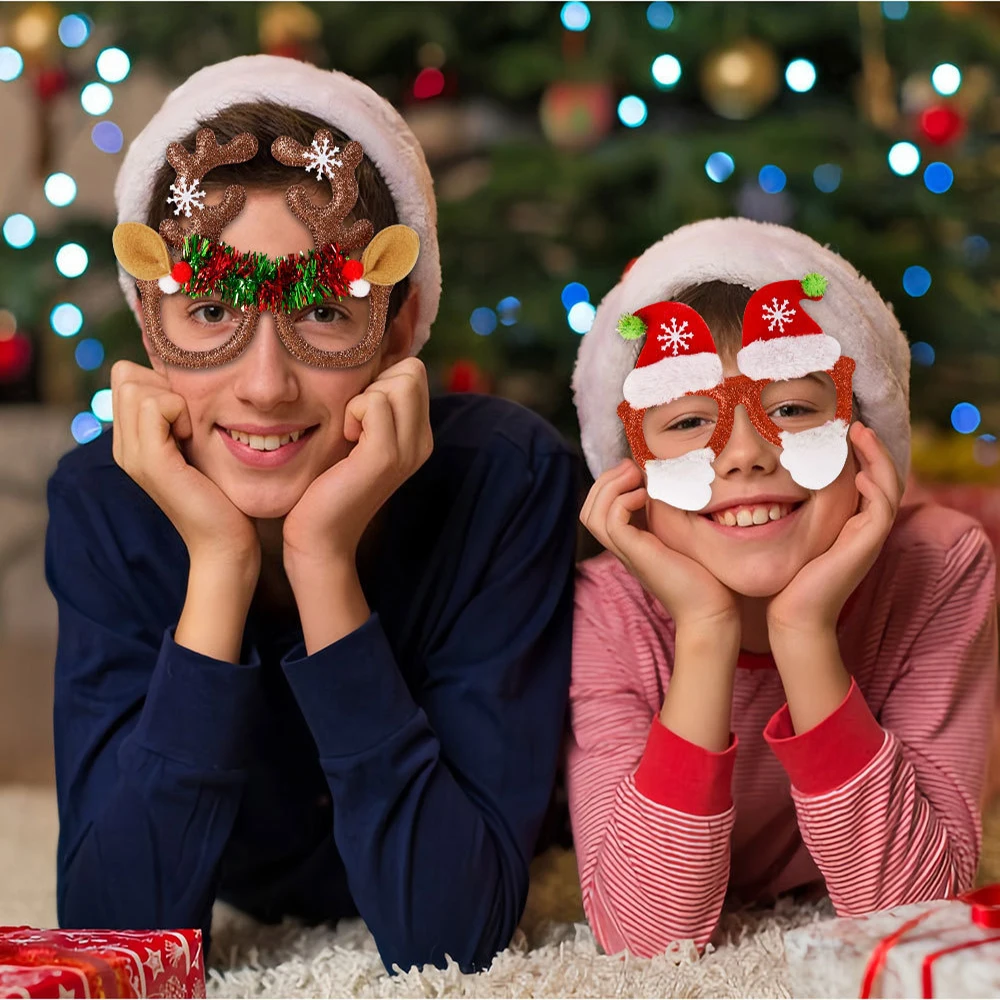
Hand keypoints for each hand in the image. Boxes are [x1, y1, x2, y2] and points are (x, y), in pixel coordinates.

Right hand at [110, 360, 259, 572]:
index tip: (190, 416)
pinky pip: (155, 405)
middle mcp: (123, 445)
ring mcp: (132, 454)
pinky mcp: (151, 461)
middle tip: (191, 423)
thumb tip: (187, 378)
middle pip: (126, 375)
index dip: (161, 382)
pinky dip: (181, 412)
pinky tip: (193, 439)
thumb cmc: (223, 495)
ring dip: (175, 399)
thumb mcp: (199, 446)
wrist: (225, 542)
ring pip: (137, 385)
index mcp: (131, 440)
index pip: (127, 377)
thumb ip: (183, 416)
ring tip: (192, 434)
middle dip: (165, 386)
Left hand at [282, 357, 432, 574]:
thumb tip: (367, 363)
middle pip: (412, 370)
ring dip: (364, 397)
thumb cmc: (326, 483)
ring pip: (399, 381)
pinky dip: (352, 411)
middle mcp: (422, 441)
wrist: (319, 537)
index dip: (382, 378)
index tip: (359, 413)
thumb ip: (370, 404)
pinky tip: (345, 439)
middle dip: (376, 382)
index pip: (414, 371)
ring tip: (350, 431)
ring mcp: (408, 450)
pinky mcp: (385, 457)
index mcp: (418, 435)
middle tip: (353, 420)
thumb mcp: (356, 437)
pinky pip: (374, 403)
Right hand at [580, 459, 739, 632]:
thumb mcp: (684, 532)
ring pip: (592, 515)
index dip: (610, 483)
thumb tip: (671, 479)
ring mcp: (627, 552)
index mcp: (632, 540)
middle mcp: (623, 546)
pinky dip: (622, 502)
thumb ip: (671, 511)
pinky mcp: (636, 555)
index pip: (599, 508)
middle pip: (588, 510)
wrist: (712, 610)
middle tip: (632, 468)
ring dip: (610, 488)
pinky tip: (645, 497)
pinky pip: (611, 523)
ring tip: (637, 479)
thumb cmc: (707, 574)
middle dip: (605, 480)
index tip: (637, 469)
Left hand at [767, 422, 900, 638]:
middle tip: (856, 425)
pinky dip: (875, 490)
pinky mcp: (866, 547)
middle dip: (873, 449)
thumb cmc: (783, 580)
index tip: (842, 432)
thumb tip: (755, 490)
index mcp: (848, 525)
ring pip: (889, 488)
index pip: (865, 480)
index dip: (860, 455)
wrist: (794, 617)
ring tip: (861, 435)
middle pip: (883, 478)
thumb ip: (785, 514)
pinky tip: (859, 476)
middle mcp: (863, 528)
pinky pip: (881, 512)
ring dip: (877, 459)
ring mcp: (867, 538)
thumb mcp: (786, 537)